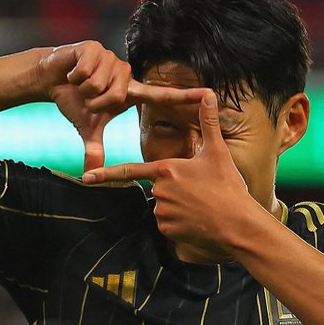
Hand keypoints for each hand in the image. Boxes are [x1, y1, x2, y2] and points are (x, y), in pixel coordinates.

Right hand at [35, 42, 205, 172]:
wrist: (51, 78)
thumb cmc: (74, 101)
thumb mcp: (87, 127)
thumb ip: (94, 149)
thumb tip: (91, 174)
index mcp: (131, 91)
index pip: (163, 95)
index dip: (186, 95)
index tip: (210, 94)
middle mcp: (126, 74)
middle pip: (117, 95)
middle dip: (96, 102)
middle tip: (87, 98)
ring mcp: (112, 59)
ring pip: (101, 84)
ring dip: (84, 89)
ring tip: (80, 83)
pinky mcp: (95, 48)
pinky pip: (87, 72)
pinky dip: (75, 77)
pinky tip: (73, 72)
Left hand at [83, 91, 254, 252]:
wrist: (237, 223)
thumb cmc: (227, 187)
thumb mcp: (218, 152)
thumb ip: (208, 122)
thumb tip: (209, 94)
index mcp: (167, 169)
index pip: (130, 170)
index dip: (106, 173)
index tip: (86, 177)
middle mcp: (159, 191)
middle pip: (158, 188)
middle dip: (176, 190)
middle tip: (201, 192)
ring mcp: (162, 212)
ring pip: (164, 207)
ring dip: (178, 206)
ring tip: (202, 206)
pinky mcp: (168, 231)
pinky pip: (168, 224)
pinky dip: (180, 223)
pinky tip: (198, 220)